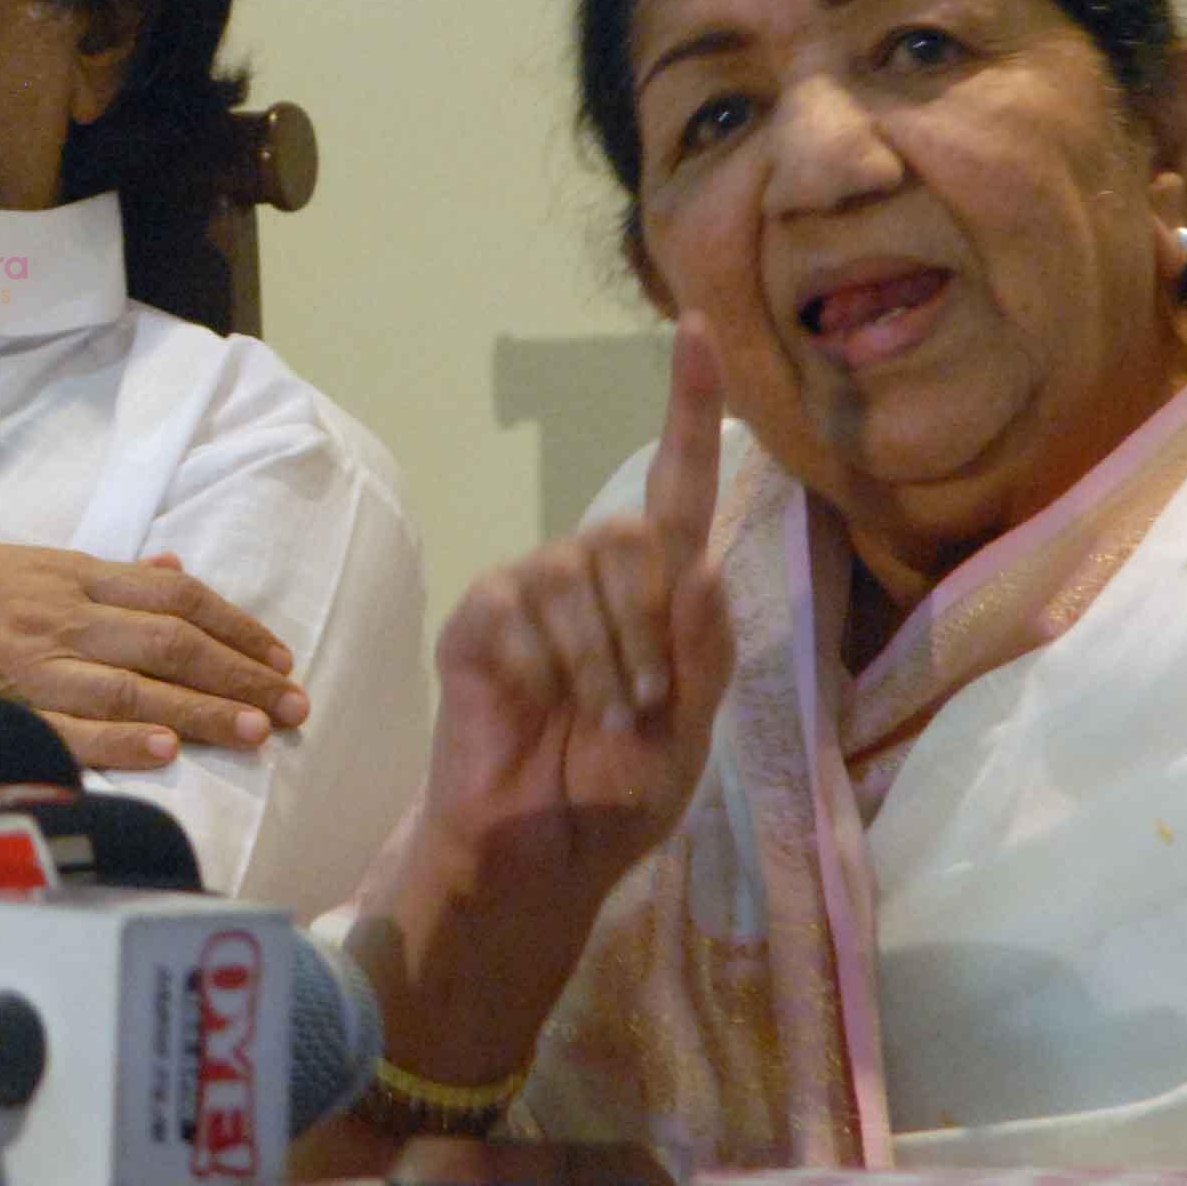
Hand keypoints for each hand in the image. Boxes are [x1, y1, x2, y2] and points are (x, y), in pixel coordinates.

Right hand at [0, 541, 306, 771]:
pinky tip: (165, 752)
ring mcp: (35, 666)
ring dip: (199, 711)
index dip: (236, 626)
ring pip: (133, 687)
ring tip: (255, 733)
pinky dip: (118, 740)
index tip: (280, 659)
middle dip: (238, 677)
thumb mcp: (37, 560)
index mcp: (77, 576)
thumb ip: (111, 574)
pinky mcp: (3, 709)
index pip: (177, 597)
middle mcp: (65, 617)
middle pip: (170, 643)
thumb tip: (177, 572)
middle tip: (293, 707)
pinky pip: (67, 729)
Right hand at [419, 313, 735, 903]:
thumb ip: (707, 654)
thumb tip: (702, 567)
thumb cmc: (614, 795)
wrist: (537, 855)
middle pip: (631, 537)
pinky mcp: (479, 617)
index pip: (681, 486)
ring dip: (605, 659)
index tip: (698, 330)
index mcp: (658, 594)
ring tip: (596, 715)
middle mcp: (592, 574)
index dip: (689, 409)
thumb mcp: (691, 735)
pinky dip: (545, 668)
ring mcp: (530, 590)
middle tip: (643, 703)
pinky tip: (535, 703)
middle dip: (650, 629)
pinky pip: (522, 610)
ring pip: (580, 574)